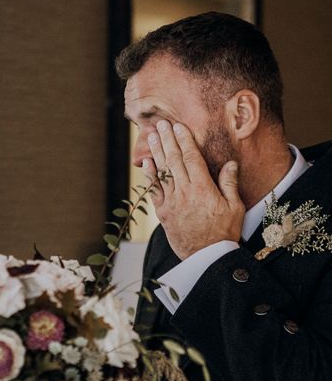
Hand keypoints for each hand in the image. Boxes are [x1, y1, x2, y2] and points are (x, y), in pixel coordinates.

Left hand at [143, 120, 244, 259]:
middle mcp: (185, 192)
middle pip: (174, 161)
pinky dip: (150, 176)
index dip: (184, 140)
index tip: (178, 126)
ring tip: (152, 136)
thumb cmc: (224, 232)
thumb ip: (229, 184)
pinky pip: (154, 191)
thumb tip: (229, 163)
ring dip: (157, 153)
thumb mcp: (234, 207)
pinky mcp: (163, 213)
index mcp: (203, 188)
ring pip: (162, 173)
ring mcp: (172, 203)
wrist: (206, 257)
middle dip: (167, 140)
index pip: (191, 158)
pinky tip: (146, 163)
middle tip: (161, 124)